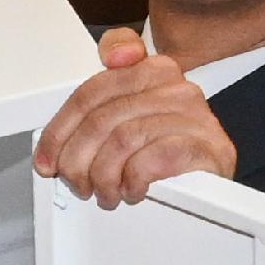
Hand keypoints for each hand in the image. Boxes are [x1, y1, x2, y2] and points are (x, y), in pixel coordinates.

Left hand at [32, 30, 235, 209]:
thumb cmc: (168, 150)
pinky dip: (133, 180)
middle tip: (75, 183)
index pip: (92, 91)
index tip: (47, 158)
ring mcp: (193, 115)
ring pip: (123, 139)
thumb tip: (85, 91)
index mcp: (152, 70)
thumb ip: (104, 95)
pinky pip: (151, 159)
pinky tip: (132, 190)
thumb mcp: (130, 116)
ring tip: (104, 193)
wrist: (216, 182)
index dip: (61, 128)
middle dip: (77, 159)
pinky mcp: (206, 146)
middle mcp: (175, 87)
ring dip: (104, 176)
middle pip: (103, 118)